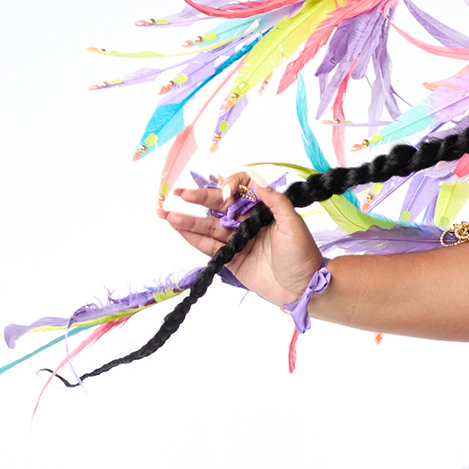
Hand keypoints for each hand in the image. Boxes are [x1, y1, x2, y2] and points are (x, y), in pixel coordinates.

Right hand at [163, 172, 321, 305]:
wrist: (303, 287)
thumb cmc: (302, 254)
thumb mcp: (293, 224)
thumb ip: (275, 201)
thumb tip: (256, 181)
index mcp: (263, 210)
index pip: (241, 190)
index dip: (231, 187)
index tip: (227, 194)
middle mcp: (248, 222)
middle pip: (218, 207)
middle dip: (198, 199)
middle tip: (177, 194)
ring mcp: (238, 240)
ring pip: (208, 226)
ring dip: (187, 220)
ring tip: (165, 213)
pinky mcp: (231, 259)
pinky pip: (208, 247)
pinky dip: (192, 239)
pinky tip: (177, 229)